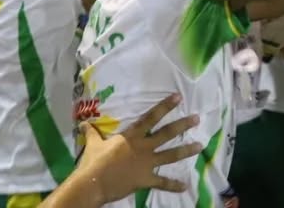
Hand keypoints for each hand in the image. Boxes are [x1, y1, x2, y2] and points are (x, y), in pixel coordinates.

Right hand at [72, 94, 201, 203]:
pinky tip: (185, 186)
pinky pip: (162, 183)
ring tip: (200, 145)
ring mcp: (147, 163)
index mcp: (132, 136)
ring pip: (170, 155)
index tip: (178, 97)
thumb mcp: (93, 144)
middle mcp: (143, 147)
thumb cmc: (94, 162)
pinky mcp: (146, 179)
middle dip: (183, 125)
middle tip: (197, 118)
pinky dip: (173, 185)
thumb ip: (92, 133)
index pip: (151, 117)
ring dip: (186, 150)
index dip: (165, 106)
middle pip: (167, 133)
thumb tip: (83, 124)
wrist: (94, 183)